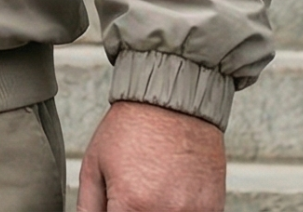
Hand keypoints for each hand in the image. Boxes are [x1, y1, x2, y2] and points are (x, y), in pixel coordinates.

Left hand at [77, 100, 223, 210]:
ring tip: (151, 187)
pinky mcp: (213, 207)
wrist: (174, 101)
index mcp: (132, 205)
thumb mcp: (94, 165)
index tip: (114, 206)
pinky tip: (171, 190)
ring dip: (156, 209)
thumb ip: (89, 206)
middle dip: (132, 210)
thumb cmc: (131, 128)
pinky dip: (179, 209)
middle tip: (133, 190)